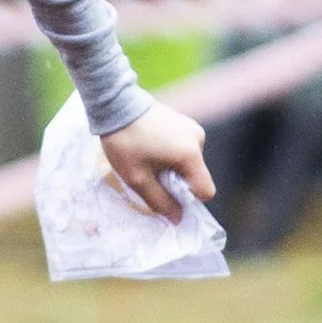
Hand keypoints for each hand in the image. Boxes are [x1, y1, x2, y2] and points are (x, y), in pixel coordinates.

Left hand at [99, 104, 213, 220]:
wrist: (115, 104)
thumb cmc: (125, 142)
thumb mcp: (137, 179)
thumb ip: (160, 201)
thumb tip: (178, 218)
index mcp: (190, 154)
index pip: (205, 191)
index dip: (187, 199)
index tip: (165, 192)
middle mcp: (198, 140)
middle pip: (196, 176)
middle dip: (176, 181)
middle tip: (150, 172)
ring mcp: (193, 128)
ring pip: (190, 163)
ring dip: (173, 167)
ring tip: (148, 155)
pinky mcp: (185, 121)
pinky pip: (185, 149)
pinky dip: (172, 153)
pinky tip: (152, 145)